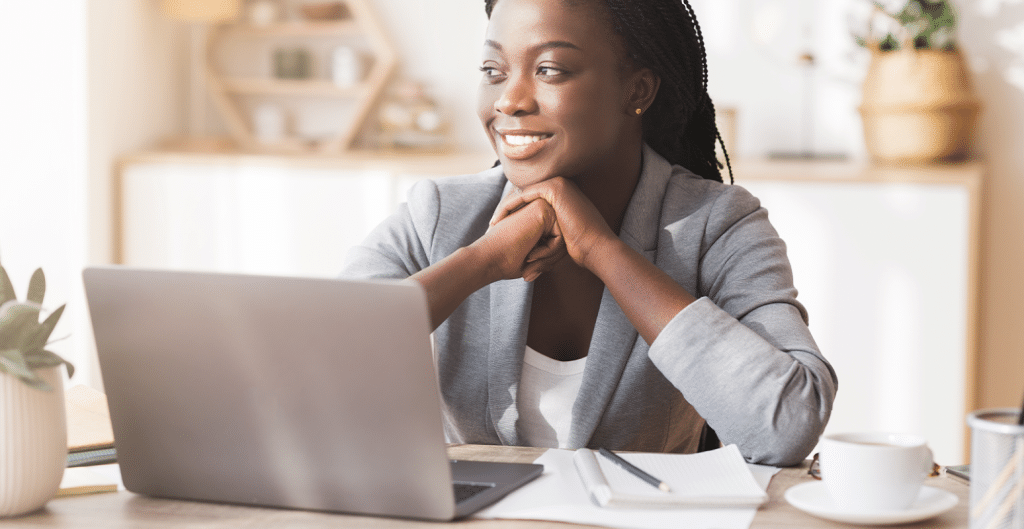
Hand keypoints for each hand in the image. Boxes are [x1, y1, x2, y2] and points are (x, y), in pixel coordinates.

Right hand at [471, 196, 565, 281]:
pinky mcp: (543, 209)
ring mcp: (541, 205)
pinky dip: (548, 253)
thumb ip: (550, 250)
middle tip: (529, 271)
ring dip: (548, 257)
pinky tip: (530, 254)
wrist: (488, 259)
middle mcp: (539, 207)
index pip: (556, 241)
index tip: (528, 268)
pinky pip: (560, 238)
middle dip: (550, 259)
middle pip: (563, 238)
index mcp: (535, 216)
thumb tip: (574, 252)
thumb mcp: (533, 255)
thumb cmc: (506, 262)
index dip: (547, 259)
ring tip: (528, 261)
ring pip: (563, 238)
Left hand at [490, 178, 614, 271]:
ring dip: (505, 208)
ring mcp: (558, 183)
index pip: (530, 199)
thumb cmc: (581, 248)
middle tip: (492, 225)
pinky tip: (498, 221)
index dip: (513, 213)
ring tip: (492, 224)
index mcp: (561, 193)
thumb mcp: (560, 236)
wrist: (596, 248)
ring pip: (522, 194)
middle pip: (524, 194)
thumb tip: (535, 238)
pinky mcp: (554, 187)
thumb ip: (548, 230)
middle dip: (506, 210)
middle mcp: (560, 184)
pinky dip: (509, 207)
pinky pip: (523, 195)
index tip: (499, 228)